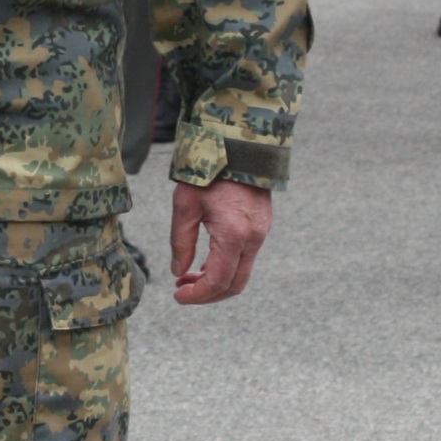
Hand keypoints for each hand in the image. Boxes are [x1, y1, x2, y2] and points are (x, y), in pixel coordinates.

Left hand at [170, 178, 273, 304]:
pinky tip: (206, 262)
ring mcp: (261, 233)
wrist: (238, 145)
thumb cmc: (208, 172)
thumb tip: (178, 271)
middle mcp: (253, 238)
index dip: (197, 295)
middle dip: (208, 294)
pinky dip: (226, 267)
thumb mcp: (184, 206)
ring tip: (189, 277)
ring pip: (242, 273)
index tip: (177, 295)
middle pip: (235, 285)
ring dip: (216, 281)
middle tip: (182, 290)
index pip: (218, 281)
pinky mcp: (262, 226)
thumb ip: (180, 242)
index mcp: (233, 235)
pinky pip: (246, 257)